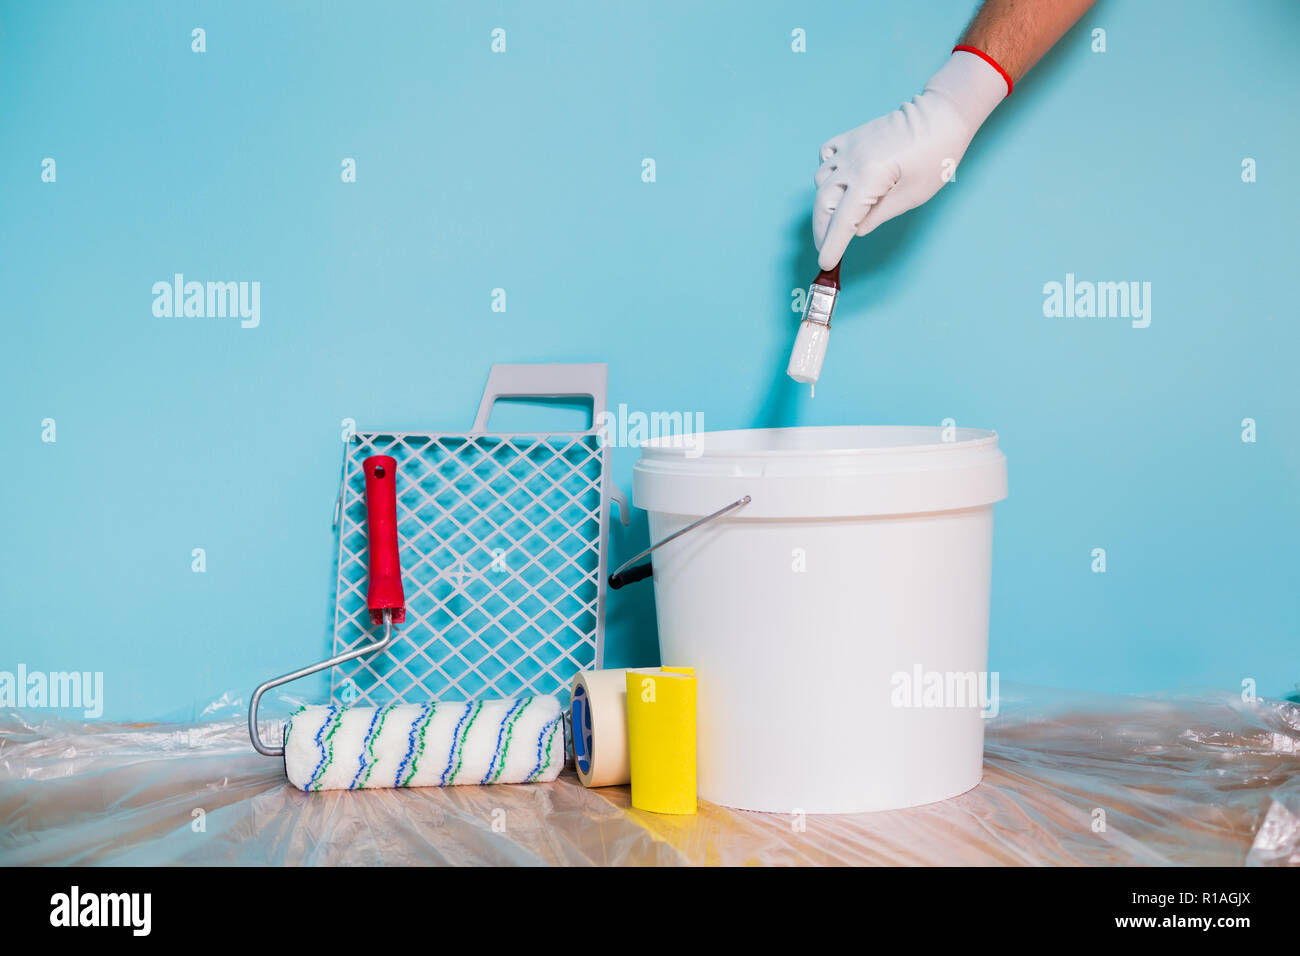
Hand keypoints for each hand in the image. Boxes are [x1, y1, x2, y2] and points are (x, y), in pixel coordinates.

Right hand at [812, 51, 1007, 270]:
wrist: (942, 115)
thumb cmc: (936, 154)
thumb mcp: (914, 195)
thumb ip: (880, 214)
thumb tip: (857, 228)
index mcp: (869, 177)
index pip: (843, 219)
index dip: (832, 243)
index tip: (825, 262)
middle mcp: (853, 161)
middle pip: (823, 201)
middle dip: (822, 229)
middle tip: (826, 247)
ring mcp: (850, 147)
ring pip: (821, 180)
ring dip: (824, 202)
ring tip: (838, 216)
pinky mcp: (852, 138)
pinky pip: (826, 156)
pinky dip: (825, 172)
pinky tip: (839, 181)